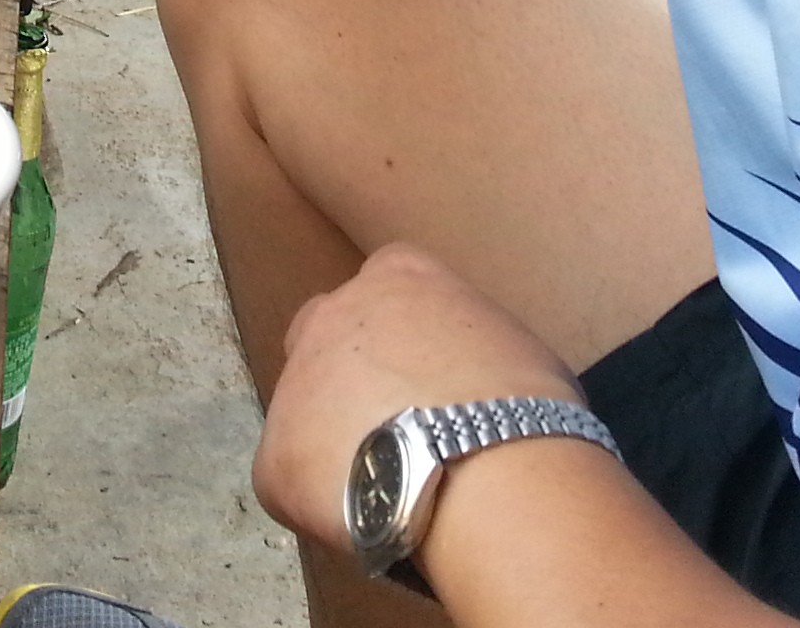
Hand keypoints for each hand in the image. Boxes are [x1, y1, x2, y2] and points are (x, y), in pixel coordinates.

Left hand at [252, 245, 592, 552]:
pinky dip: (323, 505)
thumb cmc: (525, 409)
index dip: (402, 338)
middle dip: (349, 376)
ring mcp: (294, 384)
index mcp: (397, 277)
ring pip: (305, 413)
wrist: (489, 474)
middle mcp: (332, 316)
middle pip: (324, 337)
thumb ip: (469, 346)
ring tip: (392, 487)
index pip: (384, 289)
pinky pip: (293, 483)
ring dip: (337, 442)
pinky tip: (370, 522)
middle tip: (394, 427)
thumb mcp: (511, 346)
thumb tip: (470, 383)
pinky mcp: (275, 458)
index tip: (425, 375)